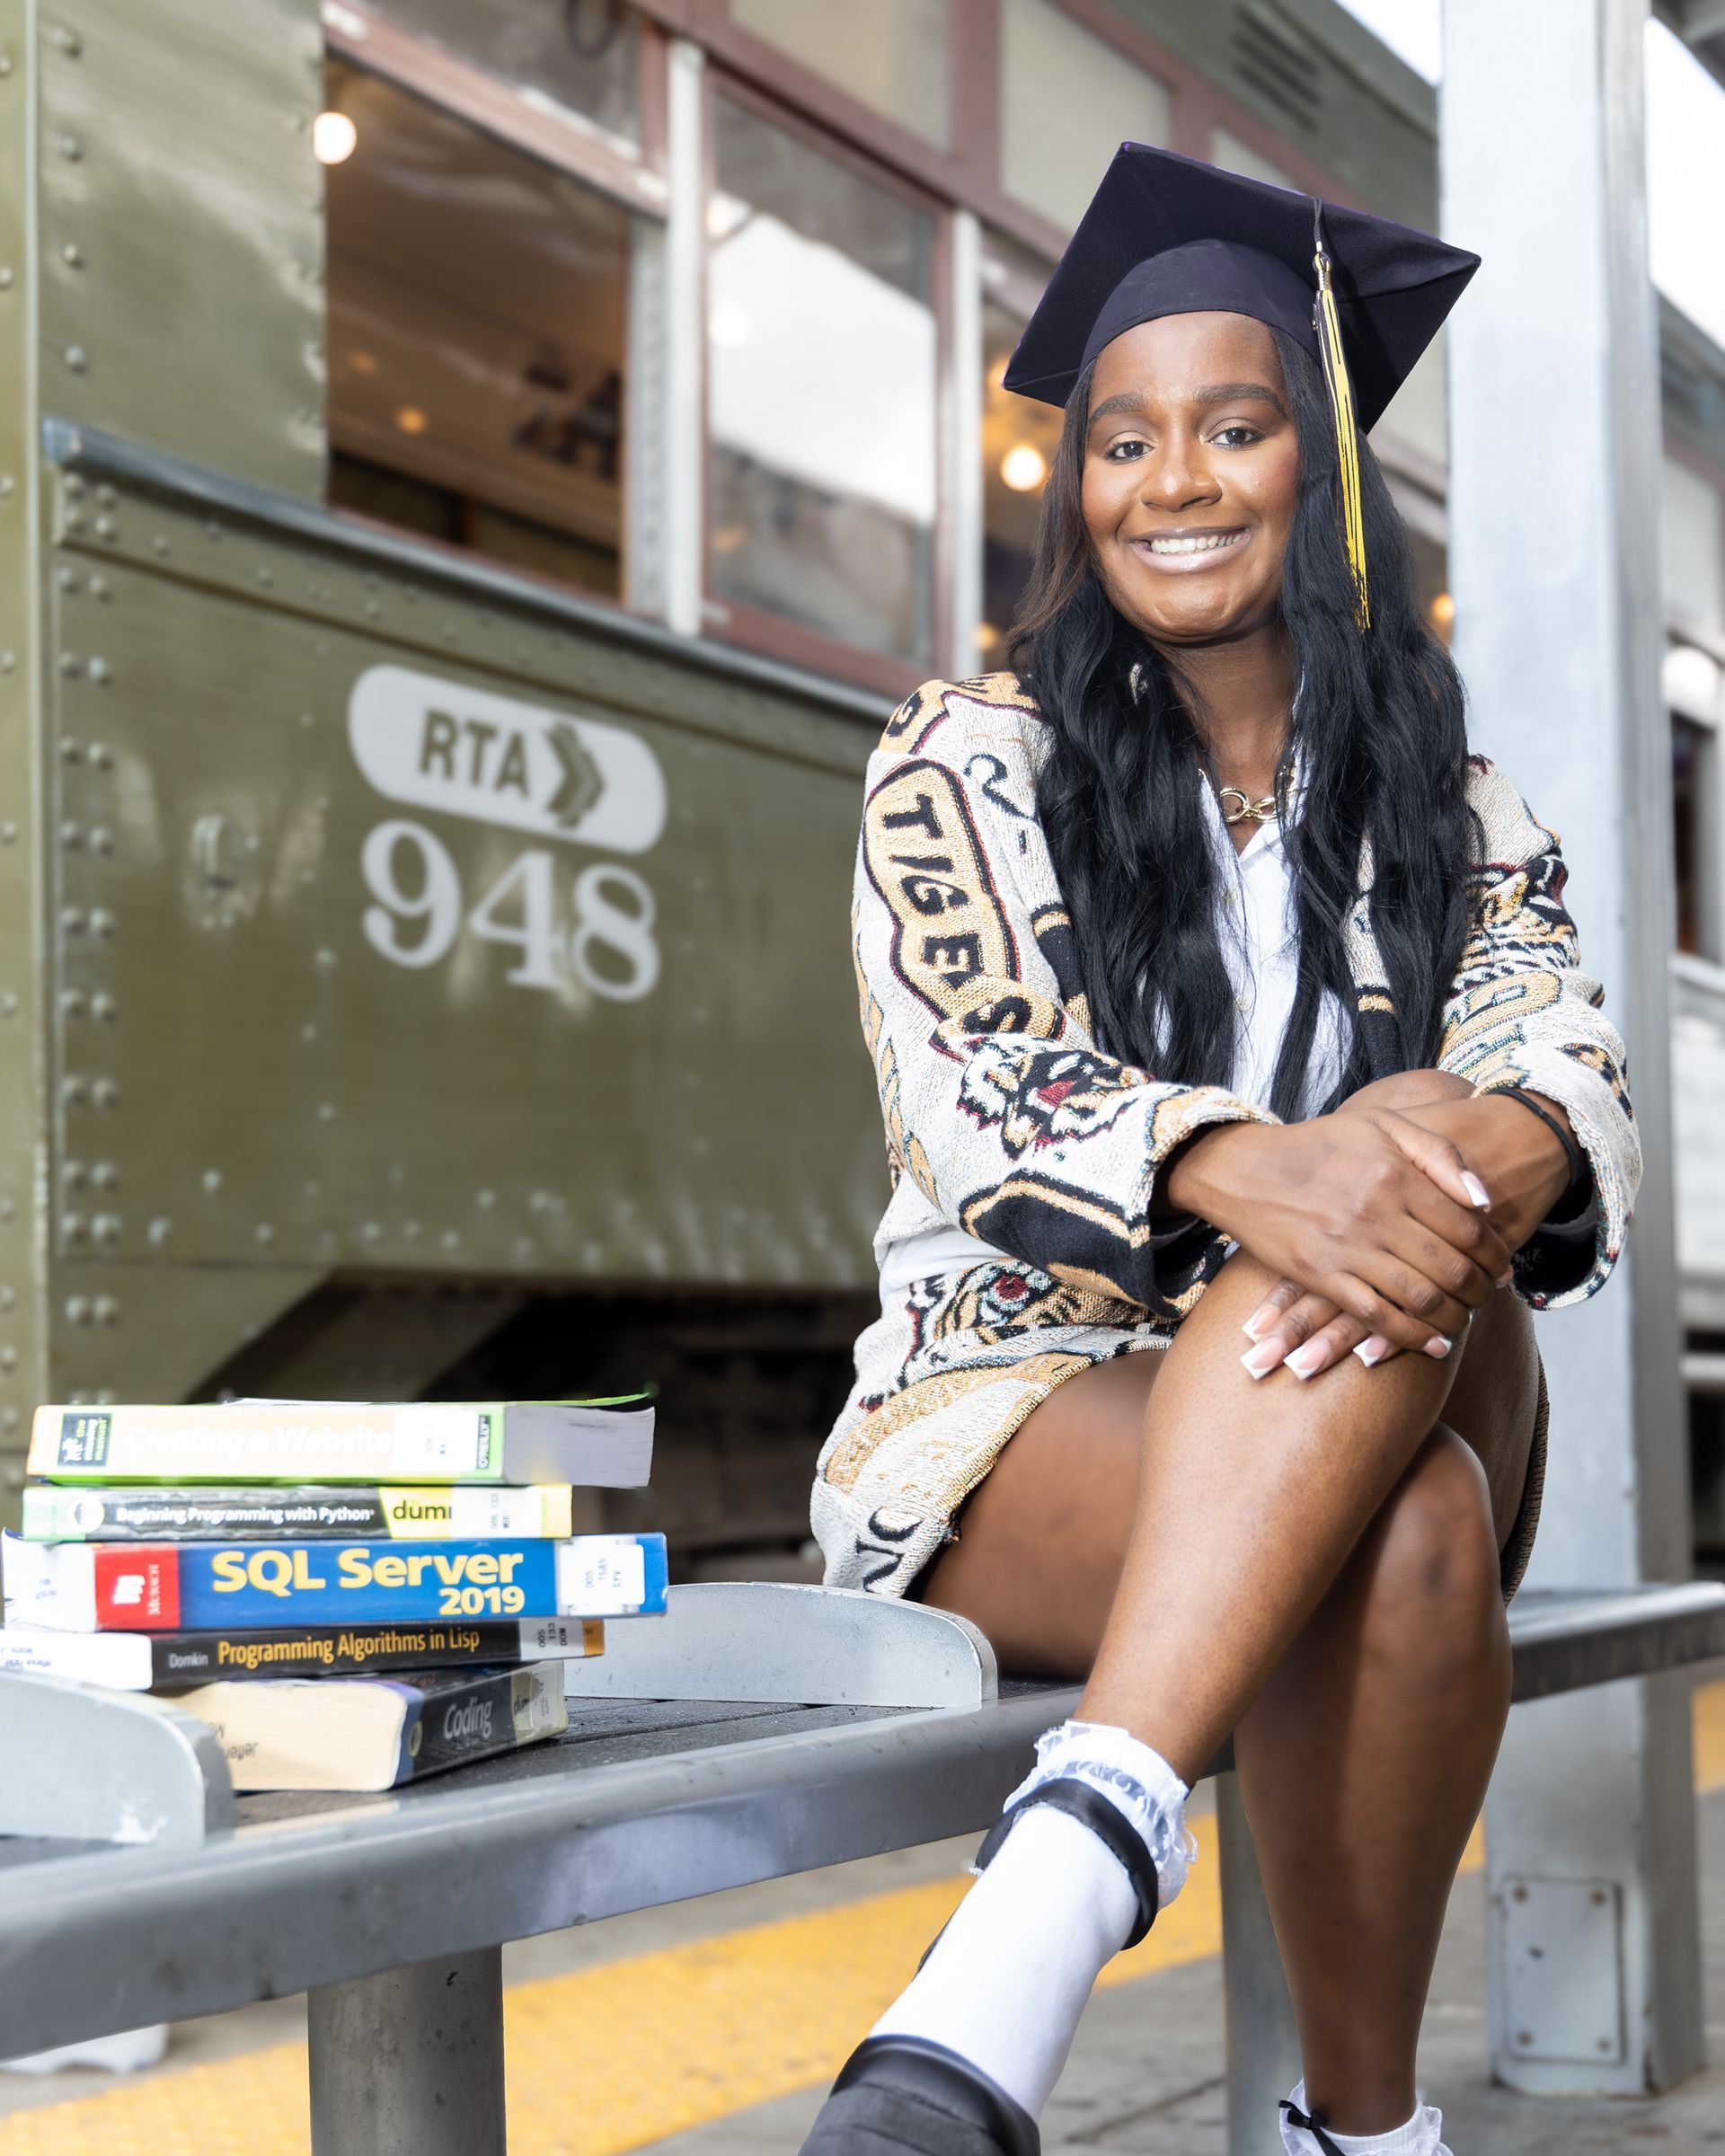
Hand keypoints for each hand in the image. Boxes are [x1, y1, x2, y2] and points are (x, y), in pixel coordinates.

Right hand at [1165, 1098, 1516, 1360]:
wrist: (1242, 1168)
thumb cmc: (1319, 1144)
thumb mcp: (1382, 1124)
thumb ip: (1440, 1153)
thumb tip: (1485, 1199)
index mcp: (1397, 1174)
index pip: (1468, 1227)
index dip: (1494, 1254)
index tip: (1502, 1267)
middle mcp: (1376, 1213)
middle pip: (1451, 1267)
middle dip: (1481, 1290)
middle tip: (1488, 1297)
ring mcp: (1348, 1247)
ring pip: (1421, 1297)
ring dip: (1454, 1317)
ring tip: (1464, 1320)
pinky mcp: (1321, 1275)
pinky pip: (1377, 1317)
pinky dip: (1412, 1337)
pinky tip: (1433, 1343)